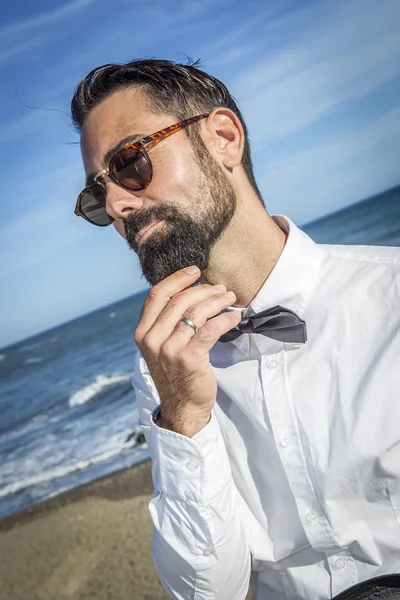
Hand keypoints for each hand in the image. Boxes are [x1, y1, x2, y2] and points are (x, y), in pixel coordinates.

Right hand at [134, 266, 241, 436]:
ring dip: (217, 301)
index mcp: (142, 332)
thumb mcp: (160, 346)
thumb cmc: (175, 372)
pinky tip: (234, 316)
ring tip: (229, 298)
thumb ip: (165, 322)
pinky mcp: (189, 358)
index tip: (195, 271)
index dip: (177, 279)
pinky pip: (210, 329)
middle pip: (179, 301)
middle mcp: (152, 340)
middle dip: (203, 289)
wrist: (182, 407)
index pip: (157, 295)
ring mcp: (169, 349)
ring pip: (196, 312)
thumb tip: (189, 290)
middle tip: (220, 289)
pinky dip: (225, 318)